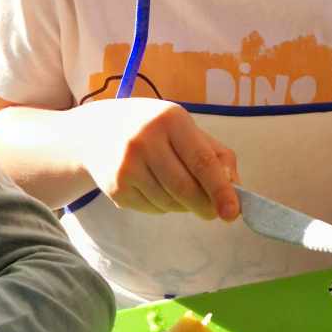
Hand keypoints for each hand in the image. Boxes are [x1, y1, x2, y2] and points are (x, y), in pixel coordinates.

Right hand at [83, 98, 239, 219]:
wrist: (96, 132)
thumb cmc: (154, 130)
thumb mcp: (185, 129)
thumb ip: (216, 155)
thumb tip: (235, 188)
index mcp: (171, 120)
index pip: (202, 162)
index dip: (221, 190)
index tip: (233, 212)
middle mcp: (145, 140)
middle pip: (185, 188)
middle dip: (205, 206)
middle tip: (213, 212)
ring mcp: (127, 165)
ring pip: (170, 202)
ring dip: (183, 205)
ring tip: (176, 188)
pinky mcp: (116, 186)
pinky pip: (153, 209)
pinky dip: (163, 207)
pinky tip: (154, 188)